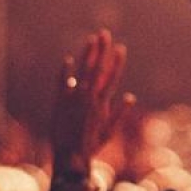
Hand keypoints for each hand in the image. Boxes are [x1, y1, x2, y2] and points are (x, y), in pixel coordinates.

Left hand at [50, 30, 132, 175]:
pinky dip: (64, 72)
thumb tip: (130, 97)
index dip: (116, 62)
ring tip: (90, 39)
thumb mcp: (110, 131)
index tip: (121, 48)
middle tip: (104, 33)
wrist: (71, 157)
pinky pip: (62, 83)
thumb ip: (119, 113)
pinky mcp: (60, 103)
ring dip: (86, 54)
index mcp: (102, 103)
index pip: (112, 77)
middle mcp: (89, 98)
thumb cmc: (91, 146)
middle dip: (102, 50)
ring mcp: (74, 99)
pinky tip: (67, 60)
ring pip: (82, 71)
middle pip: (97, 68)